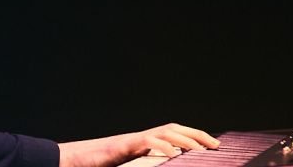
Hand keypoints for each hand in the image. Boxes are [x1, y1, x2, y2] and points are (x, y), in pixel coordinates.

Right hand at [58, 122, 219, 166]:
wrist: (76, 159)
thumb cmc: (102, 164)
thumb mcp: (132, 166)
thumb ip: (149, 163)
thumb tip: (169, 163)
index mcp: (145, 142)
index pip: (174, 134)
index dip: (195, 137)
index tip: (214, 145)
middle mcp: (142, 136)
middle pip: (175, 128)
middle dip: (197, 134)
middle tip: (216, 145)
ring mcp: (134, 139)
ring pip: (166, 131)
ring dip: (186, 139)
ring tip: (202, 148)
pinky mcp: (126, 145)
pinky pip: (149, 142)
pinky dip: (164, 146)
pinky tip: (175, 154)